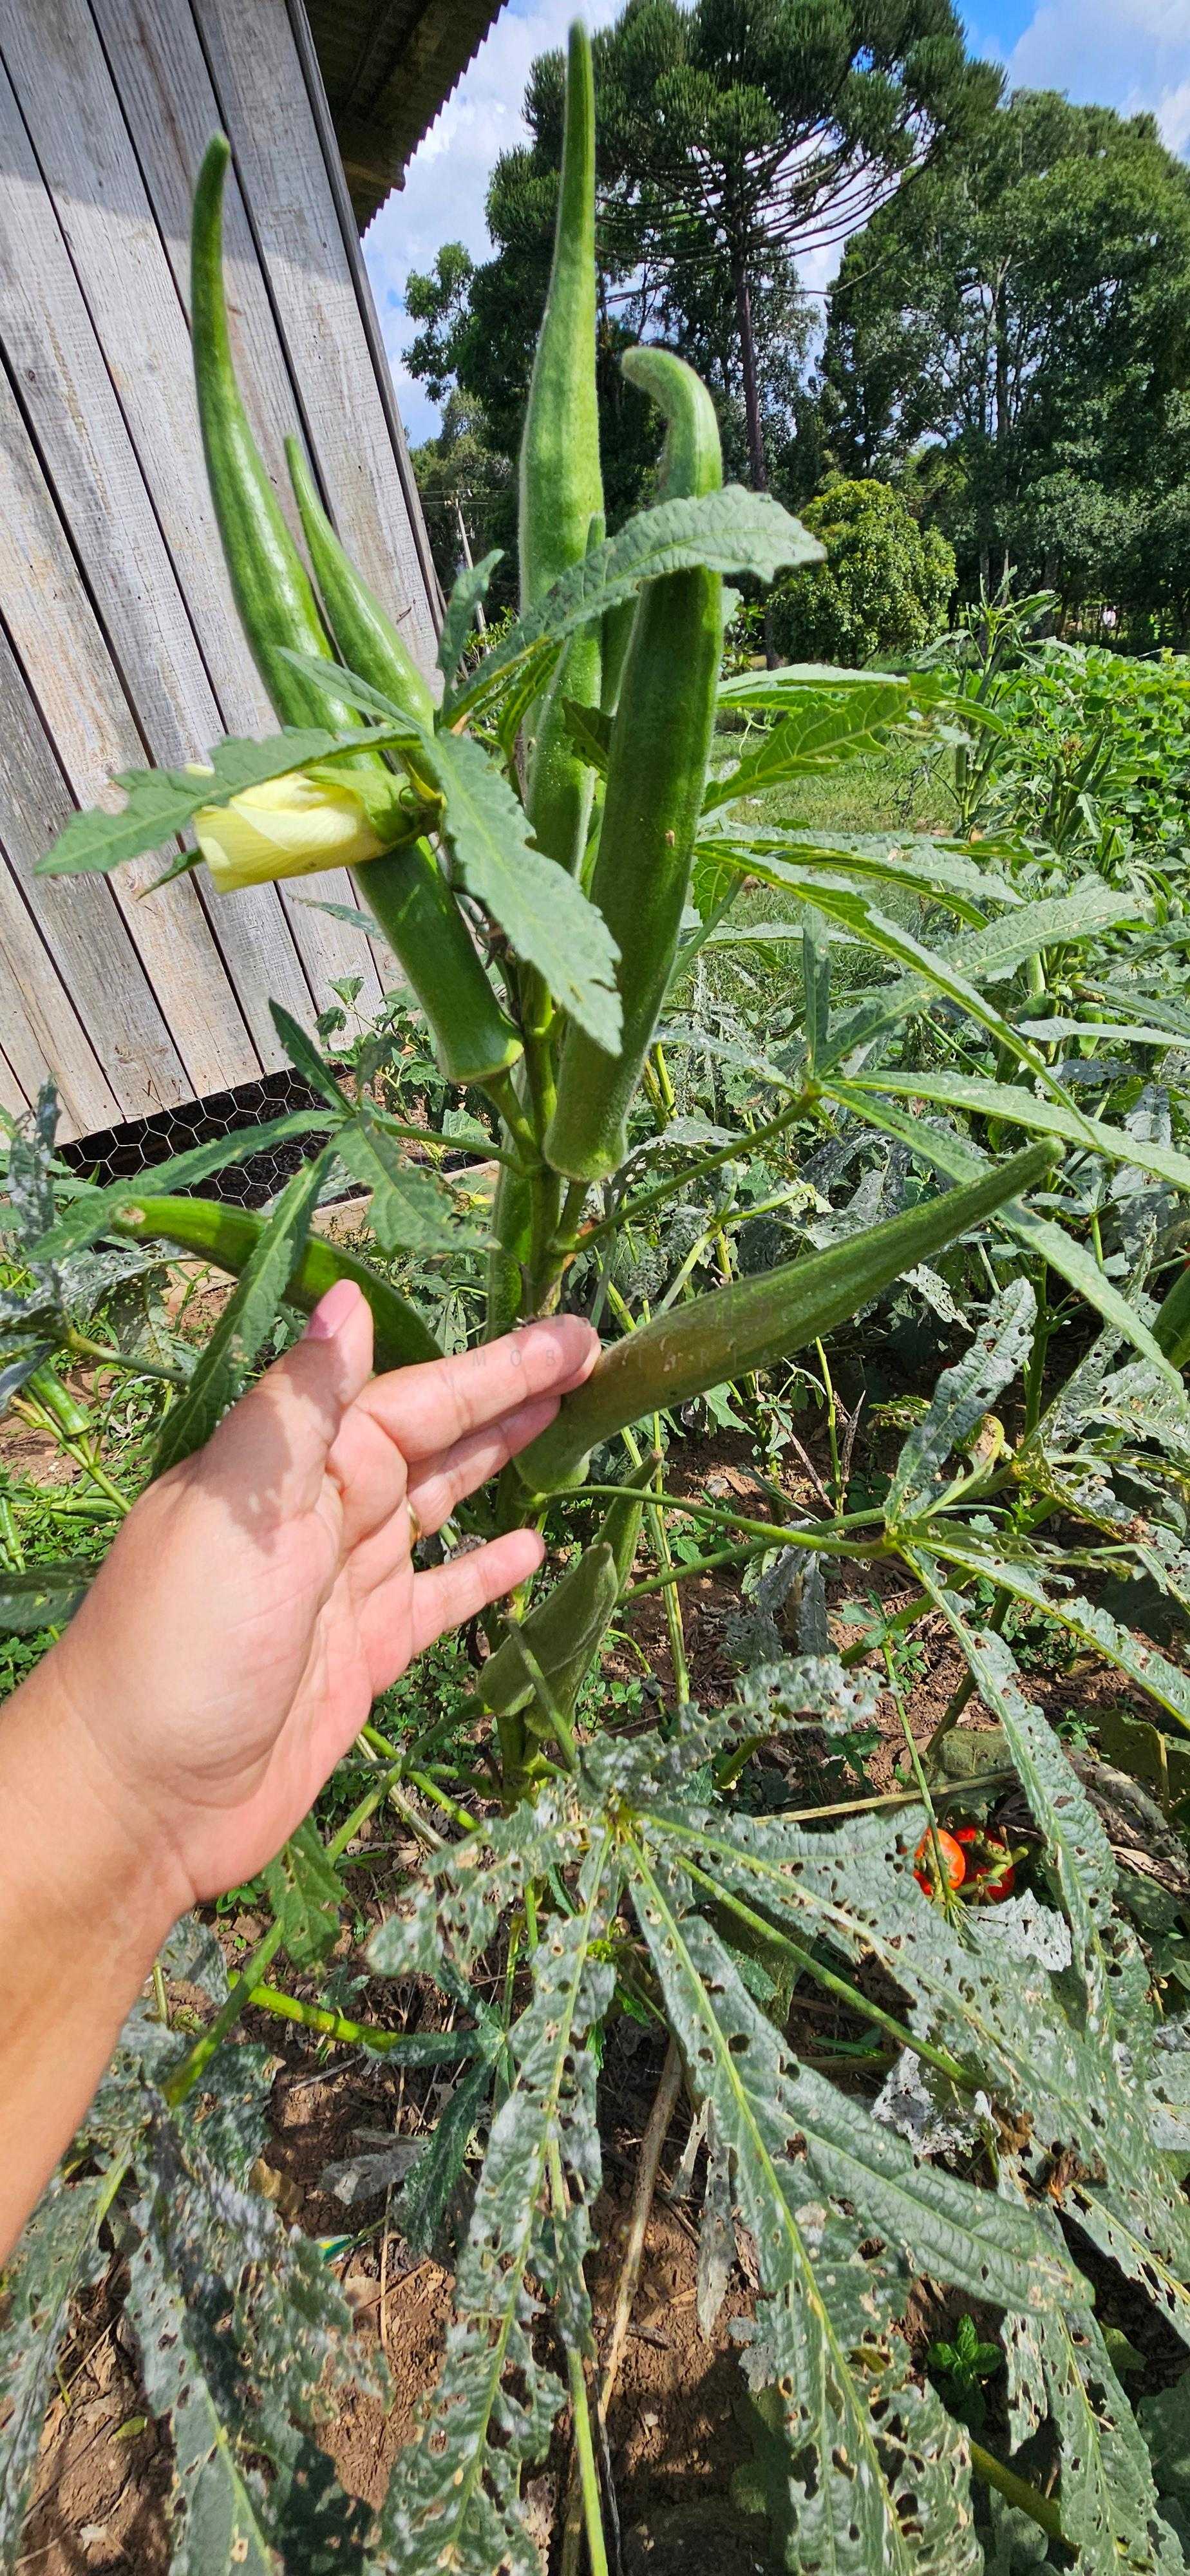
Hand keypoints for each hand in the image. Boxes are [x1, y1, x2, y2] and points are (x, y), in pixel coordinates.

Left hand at [42, 1283, 598, 1913]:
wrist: (143, 1794)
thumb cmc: (180, 1642)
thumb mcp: (236, 1508)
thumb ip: (299, 1408)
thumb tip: (349, 1299)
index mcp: (296, 1467)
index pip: (415, 1396)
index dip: (495, 1366)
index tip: (568, 1334)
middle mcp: (325, 1513)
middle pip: (435, 1437)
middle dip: (509, 1394)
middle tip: (590, 1357)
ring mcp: (347, 1584)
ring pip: (442, 1502)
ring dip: (499, 1459)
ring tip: (568, 1422)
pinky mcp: (364, 1655)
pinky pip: (439, 1597)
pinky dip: (483, 1570)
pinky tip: (532, 1546)